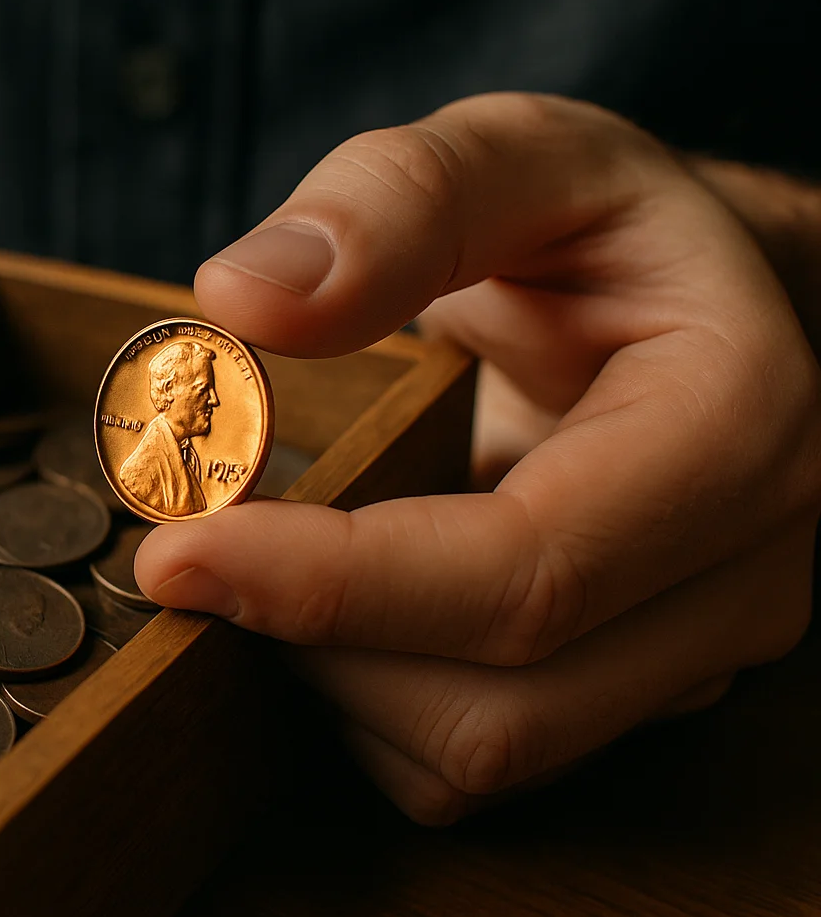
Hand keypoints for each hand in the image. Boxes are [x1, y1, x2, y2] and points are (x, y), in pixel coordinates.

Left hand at [134, 93, 820, 823]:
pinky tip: (330, 599)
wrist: (711, 309)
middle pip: (492, 707)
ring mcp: (692, 657)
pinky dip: (364, 702)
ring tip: (266, 556)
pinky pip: (466, 757)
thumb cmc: (618, 233)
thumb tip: (243, 299)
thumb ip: (398, 202)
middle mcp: (740, 579)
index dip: (332, 582)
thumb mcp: (525, 159)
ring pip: (471, 755)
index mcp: (736, 433)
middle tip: (193, 545)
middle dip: (310, 641)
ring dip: (328, 679)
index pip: (523, 575)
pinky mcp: (630, 694)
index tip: (177, 551)